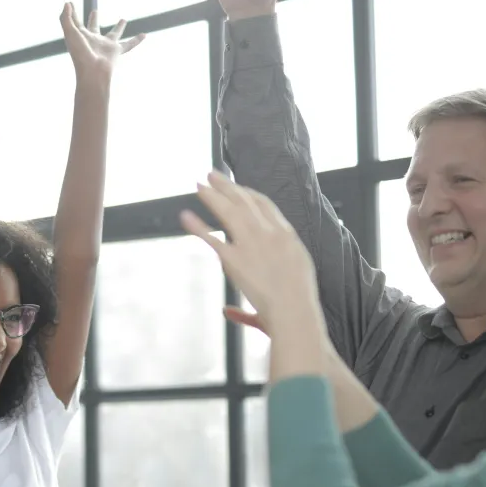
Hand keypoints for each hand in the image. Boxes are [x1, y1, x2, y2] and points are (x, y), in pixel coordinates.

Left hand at [60, 3, 145, 80]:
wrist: (92, 72)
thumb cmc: (80, 53)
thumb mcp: (70, 32)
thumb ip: (66, 17)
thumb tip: (68, 3)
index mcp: (81, 37)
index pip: (76, 22)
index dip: (72, 13)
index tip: (71, 3)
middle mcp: (94, 40)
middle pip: (94, 27)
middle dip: (94, 19)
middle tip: (95, 11)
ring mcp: (106, 46)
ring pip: (114, 34)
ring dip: (119, 27)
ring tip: (123, 20)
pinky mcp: (117, 51)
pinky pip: (129, 45)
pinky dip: (137, 41)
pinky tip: (144, 35)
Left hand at [180, 171, 319, 333]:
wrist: (295, 311)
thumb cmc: (300, 300)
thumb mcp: (297, 274)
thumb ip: (278, 269)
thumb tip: (263, 277)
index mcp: (286, 234)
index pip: (264, 204)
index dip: (248, 193)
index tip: (236, 187)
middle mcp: (268, 233)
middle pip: (244, 201)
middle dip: (227, 186)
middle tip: (212, 175)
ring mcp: (250, 244)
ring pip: (227, 212)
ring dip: (211, 196)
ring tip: (198, 185)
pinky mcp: (234, 259)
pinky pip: (212, 239)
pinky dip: (197, 226)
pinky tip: (185, 216)